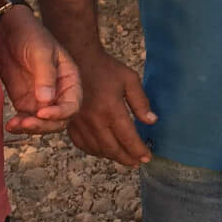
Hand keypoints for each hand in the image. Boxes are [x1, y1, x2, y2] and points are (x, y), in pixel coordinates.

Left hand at [0, 9, 81, 135]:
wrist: (7, 30)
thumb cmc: (30, 35)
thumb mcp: (41, 52)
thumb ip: (45, 76)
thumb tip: (46, 101)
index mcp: (70, 80)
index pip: (72, 104)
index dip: (60, 113)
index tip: (42, 112)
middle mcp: (59, 92)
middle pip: (59, 119)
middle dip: (44, 124)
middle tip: (27, 122)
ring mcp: (41, 99)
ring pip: (42, 123)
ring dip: (30, 127)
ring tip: (15, 124)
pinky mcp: (25, 101)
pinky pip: (26, 119)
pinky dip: (19, 125)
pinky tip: (10, 124)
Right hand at [69, 53, 156, 167]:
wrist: (78, 59)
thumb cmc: (106, 68)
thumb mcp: (130, 79)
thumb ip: (141, 102)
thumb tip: (151, 121)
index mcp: (111, 109)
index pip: (128, 137)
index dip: (138, 150)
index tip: (147, 157)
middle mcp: (94, 119)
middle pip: (112, 148)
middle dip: (127, 158)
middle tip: (138, 162)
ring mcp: (80, 123)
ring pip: (97, 149)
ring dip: (112, 156)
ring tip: (124, 158)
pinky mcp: (70, 123)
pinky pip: (82, 144)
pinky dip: (94, 151)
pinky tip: (104, 150)